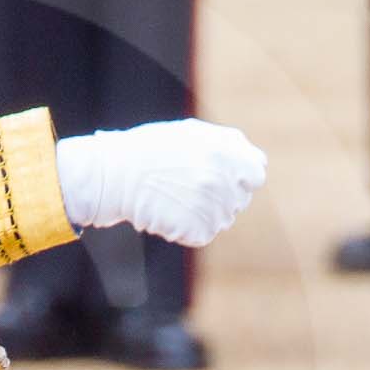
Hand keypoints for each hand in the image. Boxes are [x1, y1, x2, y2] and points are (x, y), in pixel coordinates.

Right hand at [56, 118, 266, 246]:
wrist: (113, 175)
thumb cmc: (147, 152)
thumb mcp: (190, 134)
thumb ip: (226, 146)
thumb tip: (253, 161)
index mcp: (229, 151)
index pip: (256, 172)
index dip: (239, 176)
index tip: (221, 178)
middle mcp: (227, 178)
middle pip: (240, 199)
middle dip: (220, 197)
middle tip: (186, 189)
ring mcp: (215, 205)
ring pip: (222, 219)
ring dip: (202, 214)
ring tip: (172, 198)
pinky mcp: (201, 229)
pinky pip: (202, 234)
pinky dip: (185, 230)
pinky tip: (166, 213)